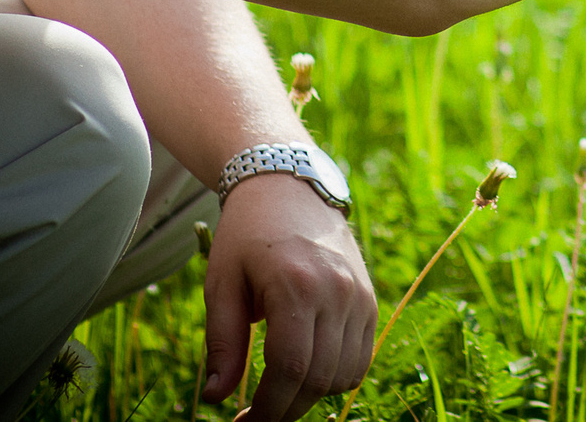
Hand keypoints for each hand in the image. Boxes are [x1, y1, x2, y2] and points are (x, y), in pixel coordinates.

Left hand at [203, 173, 377, 421]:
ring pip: (344, 374)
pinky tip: (307, 371)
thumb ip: (222, 342)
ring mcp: (359, 295)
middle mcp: (337, 291)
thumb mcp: (222, 283)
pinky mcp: (370, 299)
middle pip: (318, 378)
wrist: (291, 187)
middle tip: (255, 418)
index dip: (267, 409)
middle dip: (285, 410)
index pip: (289, 369)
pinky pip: (361, 357)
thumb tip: (215, 397)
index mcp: (296, 285)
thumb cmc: (247, 235)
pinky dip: (336, 376)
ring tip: (280, 391)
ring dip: (311, 395)